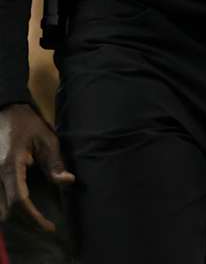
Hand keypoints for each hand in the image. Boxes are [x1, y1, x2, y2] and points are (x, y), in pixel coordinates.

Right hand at [1, 102, 73, 230]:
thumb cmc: (28, 124)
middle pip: (6, 211)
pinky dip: (5, 208)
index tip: (48, 226)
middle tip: (44, 225)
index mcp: (10, 167)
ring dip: (14, 218)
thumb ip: (55, 163)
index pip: (19, 201)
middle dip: (25, 222)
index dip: (33, 217)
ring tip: (34, 219)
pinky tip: (20, 209)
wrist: (5, 112)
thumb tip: (68, 182)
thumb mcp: (47, 139)